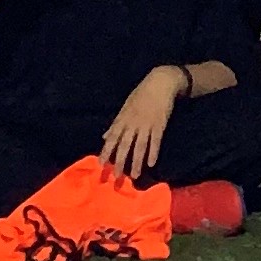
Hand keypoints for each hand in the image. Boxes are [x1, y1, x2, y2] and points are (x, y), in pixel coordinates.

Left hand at [100, 67, 183, 181]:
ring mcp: (146, 125)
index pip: (112, 138)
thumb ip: (115, 124)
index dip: (106, 151)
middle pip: (125, 145)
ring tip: (134, 176)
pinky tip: (151, 163)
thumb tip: (104, 137)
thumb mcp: (125, 107)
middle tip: (116, 177)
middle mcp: (133, 124)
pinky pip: (156, 141)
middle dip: (120, 162)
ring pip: (140, 146)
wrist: (160, 83)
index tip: (101, 164)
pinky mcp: (159, 125)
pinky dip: (153, 152)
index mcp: (123, 119)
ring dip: (136, 162)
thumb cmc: (141, 94)